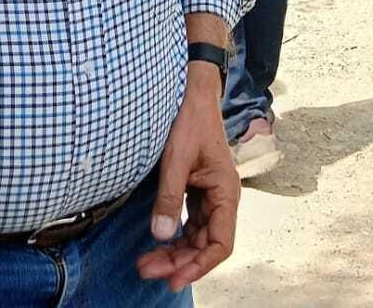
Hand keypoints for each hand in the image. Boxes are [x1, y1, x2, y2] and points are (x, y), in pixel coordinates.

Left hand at [135, 65, 238, 290]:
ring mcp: (210, 196)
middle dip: (178, 261)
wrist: (192, 93)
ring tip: (146, 263)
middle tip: (147, 270)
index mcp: (226, 192)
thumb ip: (169, 196)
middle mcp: (222, 199)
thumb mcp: (176, 158)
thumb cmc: (190, 120)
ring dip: (174, 252)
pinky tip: (156, 243)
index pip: (220, 244)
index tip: (174, 278)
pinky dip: (174, 235)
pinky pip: (189, 223)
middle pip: (205, 245)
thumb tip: (162, 235)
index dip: (199, 266)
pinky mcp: (197, 190)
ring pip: (196, 236)